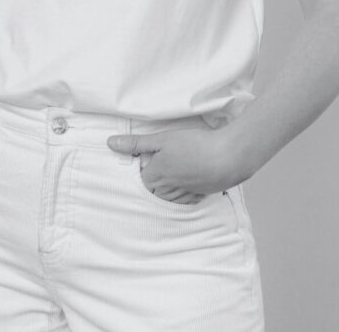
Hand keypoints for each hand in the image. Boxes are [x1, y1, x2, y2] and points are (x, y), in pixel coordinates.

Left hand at [106, 125, 246, 202]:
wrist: (227, 157)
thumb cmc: (194, 146)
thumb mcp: (161, 140)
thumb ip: (136, 143)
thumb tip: (110, 144)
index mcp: (154, 178)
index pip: (139, 179)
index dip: (143, 167)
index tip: (148, 157)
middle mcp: (167, 192)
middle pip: (152, 190)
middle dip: (154, 180)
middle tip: (163, 164)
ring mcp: (184, 195)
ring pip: (167, 197)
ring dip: (167, 187)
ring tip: (176, 170)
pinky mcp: (198, 196)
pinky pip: (184, 199)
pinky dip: (183, 190)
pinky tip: (189, 179)